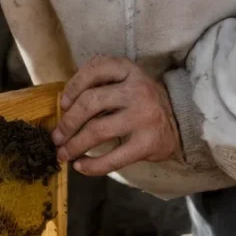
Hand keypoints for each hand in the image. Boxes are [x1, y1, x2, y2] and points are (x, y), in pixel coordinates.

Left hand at [52, 56, 180, 176]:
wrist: (179, 123)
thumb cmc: (140, 103)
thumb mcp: (125, 83)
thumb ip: (99, 87)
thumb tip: (63, 110)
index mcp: (129, 70)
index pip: (95, 69)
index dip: (73, 86)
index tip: (63, 105)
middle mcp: (138, 90)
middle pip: (90, 103)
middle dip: (67, 122)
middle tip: (56, 137)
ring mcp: (144, 116)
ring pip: (97, 130)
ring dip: (74, 145)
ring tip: (63, 154)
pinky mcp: (148, 143)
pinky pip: (113, 158)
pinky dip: (92, 165)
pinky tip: (80, 166)